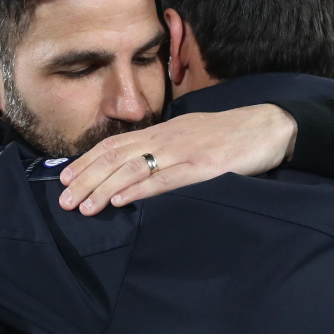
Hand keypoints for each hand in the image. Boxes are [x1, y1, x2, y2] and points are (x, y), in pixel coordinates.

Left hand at [58, 104, 296, 215]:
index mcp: (163, 131)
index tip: (64, 178)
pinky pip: (166, 179)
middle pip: (116, 157)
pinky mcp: (204, 167)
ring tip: (83, 207)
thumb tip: (136, 166)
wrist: (270, 126)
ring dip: (104, 189)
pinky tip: (120, 200)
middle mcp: (167, 138)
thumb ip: (164, 148)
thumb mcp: (190, 135)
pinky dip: (140, 190)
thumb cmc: (230, 134)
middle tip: (64, 200)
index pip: (115, 145)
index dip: (87, 161)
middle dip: (86, 179)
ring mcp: (184, 152)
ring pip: (134, 169)